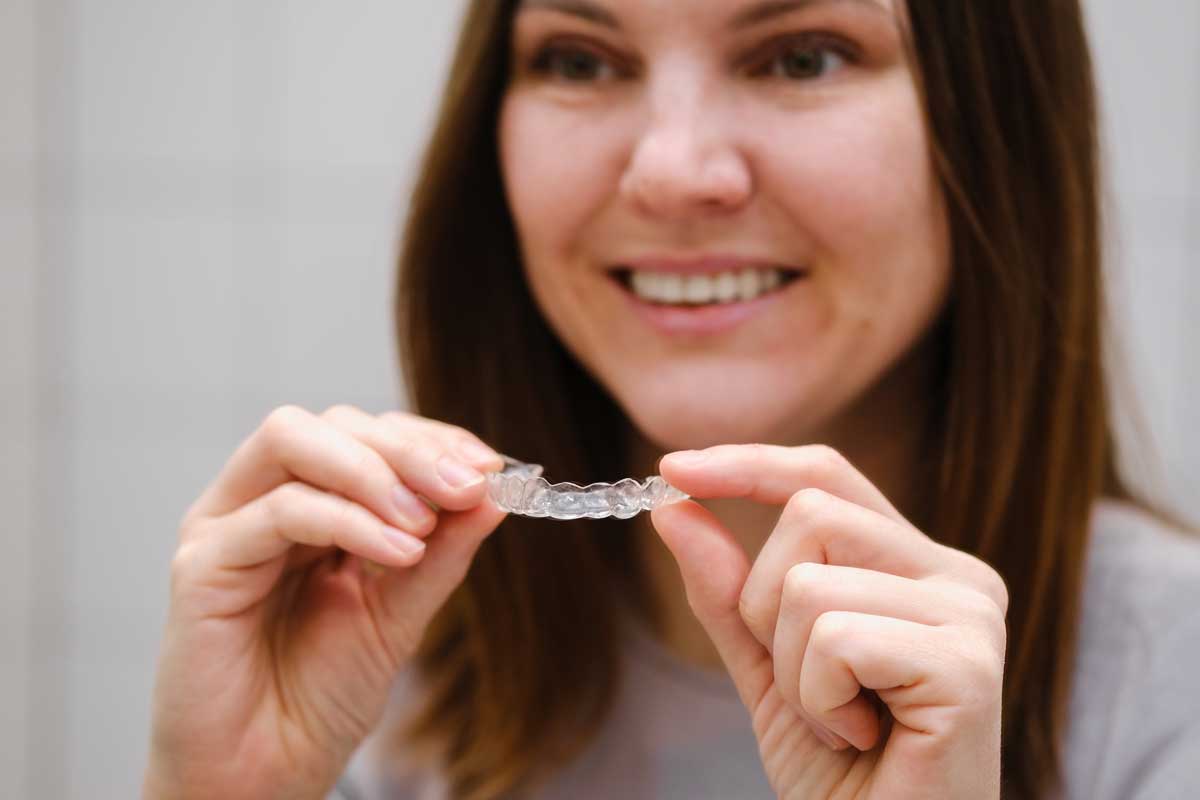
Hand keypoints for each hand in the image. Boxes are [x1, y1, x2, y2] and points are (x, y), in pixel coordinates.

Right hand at [143, 406, 506, 799]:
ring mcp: (228, 524)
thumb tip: (494, 490)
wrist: (265, 773)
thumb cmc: (320, 695)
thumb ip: (442, 550)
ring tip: (425, 522)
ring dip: (375, 471)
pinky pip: (279, 511)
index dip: (432, 440)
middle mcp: (264, 499)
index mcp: (314, 503)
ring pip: (294, 439)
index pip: (372, 435)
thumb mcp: (401, 611)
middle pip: (335, 424)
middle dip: (410, 450)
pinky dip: (348, 520)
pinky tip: (398, 553)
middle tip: (465, 487)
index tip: (490, 467)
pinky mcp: (202, 562)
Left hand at [650, 444, 1007, 799]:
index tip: (672, 469)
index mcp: (918, 566)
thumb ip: (729, 589)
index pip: (826, 477)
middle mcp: (958, 577)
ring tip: (843, 723)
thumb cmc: (841, 772)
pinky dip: (818, 701)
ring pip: (808, 581)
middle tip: (811, 688)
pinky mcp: (968, 666)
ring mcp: (972, 616)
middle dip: (765, 607)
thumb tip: (675, 503)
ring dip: (793, 672)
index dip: (749, 464)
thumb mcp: (768, 666)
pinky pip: (833, 639)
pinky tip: (862, 739)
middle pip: (809, 513)